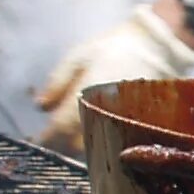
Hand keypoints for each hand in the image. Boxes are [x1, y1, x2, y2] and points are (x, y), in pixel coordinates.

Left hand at [32, 2, 193, 147]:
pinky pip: (119, 142)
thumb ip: (58, 82)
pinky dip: (106, 144)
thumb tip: (41, 106)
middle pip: (80, 144)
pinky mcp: (141, 124)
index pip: (61, 127)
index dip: (47, 137)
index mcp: (89, 96)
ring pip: (101, 146)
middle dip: (64, 146)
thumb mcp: (78, 58)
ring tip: (75, 143)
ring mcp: (126, 121)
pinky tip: (100, 139)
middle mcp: (108, 113)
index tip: (38, 141)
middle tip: (55, 142)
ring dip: (85, 148)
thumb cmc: (112, 48)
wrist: (155, 45)